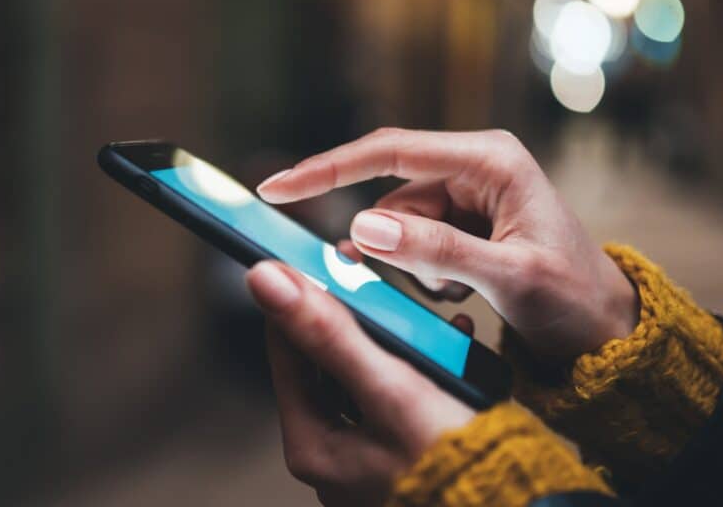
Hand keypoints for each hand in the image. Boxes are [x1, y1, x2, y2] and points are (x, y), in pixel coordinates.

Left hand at [247, 260, 474, 505]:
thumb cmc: (456, 464)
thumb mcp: (389, 388)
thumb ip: (329, 333)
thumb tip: (266, 281)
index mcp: (311, 445)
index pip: (287, 348)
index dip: (300, 297)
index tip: (319, 259)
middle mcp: (332, 455)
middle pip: (326, 360)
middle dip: (355, 315)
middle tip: (372, 277)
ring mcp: (366, 457)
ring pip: (366, 373)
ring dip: (393, 336)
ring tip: (417, 307)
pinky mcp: (403, 453)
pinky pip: (399, 393)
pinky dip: (420, 364)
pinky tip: (451, 341)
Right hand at [257, 128, 638, 361]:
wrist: (603, 329)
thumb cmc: (573, 298)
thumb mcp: (509, 276)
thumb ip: (436, 250)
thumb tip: (362, 228)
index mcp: (490, 159)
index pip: (391, 152)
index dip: (328, 169)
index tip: (278, 187)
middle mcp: (473, 166)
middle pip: (390, 194)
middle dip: (392, 243)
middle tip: (430, 283)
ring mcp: (465, 194)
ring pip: (397, 225)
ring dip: (414, 265)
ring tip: (462, 292)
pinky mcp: (459, 221)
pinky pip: (411, 241)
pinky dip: (421, 271)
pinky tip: (459, 290)